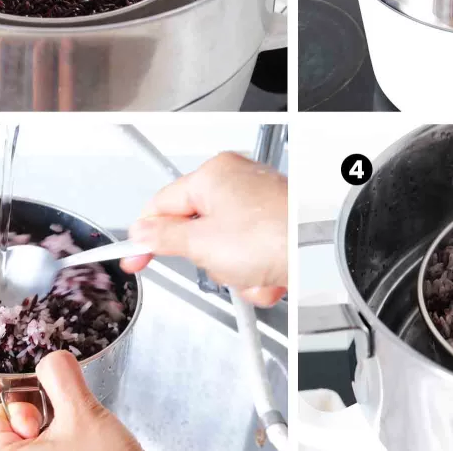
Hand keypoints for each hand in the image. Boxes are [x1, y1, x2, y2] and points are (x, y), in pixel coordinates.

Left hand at [0, 351, 141, 450]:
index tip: (48, 419)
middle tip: (70, 435)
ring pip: (38, 442)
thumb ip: (62, 377)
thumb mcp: (83, 413)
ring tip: (84, 447)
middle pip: (16, 427)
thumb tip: (53, 360)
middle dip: (47, 421)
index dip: (26, 408)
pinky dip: (69, 450)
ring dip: (61, 436)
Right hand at [121, 152, 287, 306]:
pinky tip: (270, 276)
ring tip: (253, 270)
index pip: (162, 205)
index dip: (145, 235)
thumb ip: (165, 239)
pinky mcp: (276, 228)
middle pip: (197, 232)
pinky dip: (258, 274)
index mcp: (213, 175)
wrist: (319, 255)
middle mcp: (237, 183)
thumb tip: (142, 234)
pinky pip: (252, 257)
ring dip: (237, 273)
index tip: (133, 257)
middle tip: (219, 262)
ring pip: (226, 251)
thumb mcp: (204, 244)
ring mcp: (259, 206)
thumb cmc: (272, 236)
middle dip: (209, 259)